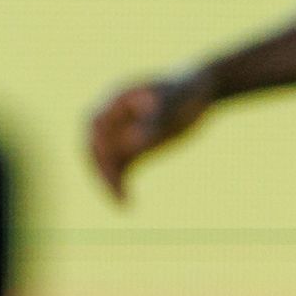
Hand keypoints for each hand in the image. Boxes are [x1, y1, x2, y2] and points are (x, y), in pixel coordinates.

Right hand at [85, 72, 212, 200]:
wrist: (199, 90)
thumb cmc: (186, 91)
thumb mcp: (173, 105)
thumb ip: (153, 123)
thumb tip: (131, 144)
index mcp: (117, 99)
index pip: (97, 126)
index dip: (100, 147)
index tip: (113, 167)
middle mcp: (113, 115)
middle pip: (95, 146)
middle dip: (102, 171)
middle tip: (115, 193)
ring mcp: (121, 131)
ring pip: (106, 160)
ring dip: (110, 182)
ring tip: (124, 205)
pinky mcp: (131, 146)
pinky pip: (120, 167)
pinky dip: (121, 183)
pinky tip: (129, 202)